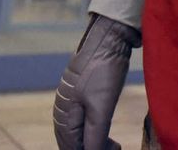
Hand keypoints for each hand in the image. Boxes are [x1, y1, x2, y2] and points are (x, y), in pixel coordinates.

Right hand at [53, 14, 141, 149]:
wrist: (108, 38)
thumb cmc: (103, 71)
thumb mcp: (101, 108)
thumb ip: (94, 136)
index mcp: (63, 114)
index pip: (71, 147)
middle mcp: (62, 109)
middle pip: (72, 141)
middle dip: (91, 148)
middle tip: (115, 149)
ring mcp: (70, 99)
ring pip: (77, 131)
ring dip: (93, 142)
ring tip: (114, 146)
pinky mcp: (81, 92)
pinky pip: (82, 119)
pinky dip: (93, 130)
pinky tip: (105, 132)